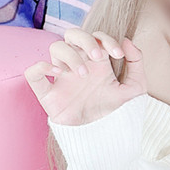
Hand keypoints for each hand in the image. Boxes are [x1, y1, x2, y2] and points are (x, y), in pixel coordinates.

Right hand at [24, 28, 146, 125]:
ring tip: (83, 74)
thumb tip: (127, 40)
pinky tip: (58, 73)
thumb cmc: (118, 111)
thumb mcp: (135, 87)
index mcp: (98, 62)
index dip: (107, 39)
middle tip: (97, 56)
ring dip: (71, 55)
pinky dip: (41, 67)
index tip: (118, 54)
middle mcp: (79, 65)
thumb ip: (136, 62)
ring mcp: (63, 77)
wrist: (105, 135)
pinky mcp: (48, 94)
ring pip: (56, 47)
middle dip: (85, 39)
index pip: (96, 37)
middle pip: (73, 34)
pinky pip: (33, 73)